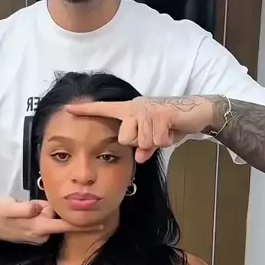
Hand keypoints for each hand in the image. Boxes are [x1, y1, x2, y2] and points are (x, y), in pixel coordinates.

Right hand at [0, 198, 102, 245]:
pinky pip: (44, 222)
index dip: (84, 225)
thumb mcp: (8, 207)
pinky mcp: (33, 234)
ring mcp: (37, 236)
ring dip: (43, 211)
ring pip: (50, 219)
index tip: (101, 224)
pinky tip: (26, 212)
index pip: (65, 226)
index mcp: (38, 227)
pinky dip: (40, 215)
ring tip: (24, 208)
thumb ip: (25, 208)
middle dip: (52, 210)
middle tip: (32, 205)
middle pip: (58, 219)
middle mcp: (41, 235)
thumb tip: (39, 207)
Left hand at [66, 96, 215, 162]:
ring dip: (156, 142)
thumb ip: (144, 147)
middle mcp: (136, 107)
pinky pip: (157, 140)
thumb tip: (139, 158)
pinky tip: (172, 130)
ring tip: (165, 131)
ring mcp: (148, 109)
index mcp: (130, 110)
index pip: (104, 109)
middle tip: (155, 135)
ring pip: (142, 141)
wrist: (197, 111)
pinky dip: (166, 141)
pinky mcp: (162, 114)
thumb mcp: (154, 138)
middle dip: (141, 143)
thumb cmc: (171, 125)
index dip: (86, 110)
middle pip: (126, 138)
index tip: (67, 108)